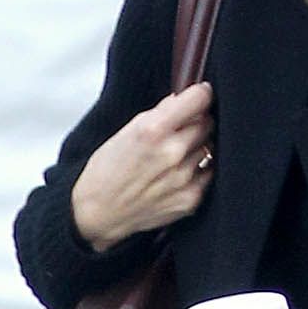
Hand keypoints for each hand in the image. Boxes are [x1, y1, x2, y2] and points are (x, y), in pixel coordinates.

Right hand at [70, 83, 213, 248]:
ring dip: (196, 147)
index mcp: (153, 130)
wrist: (98, 213)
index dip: (199, 95)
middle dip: (196, 122)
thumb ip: (159, 113)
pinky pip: (208, 173)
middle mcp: (172, 152)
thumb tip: (183, 100)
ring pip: (209, 147)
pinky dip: (197, 171)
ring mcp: (184, 178)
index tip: (198, 97)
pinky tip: (175, 175)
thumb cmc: (106, 172)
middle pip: (207, 122)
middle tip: (178, 132)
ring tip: (173, 157)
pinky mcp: (191, 198)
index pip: (200, 98)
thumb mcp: (126, 131)